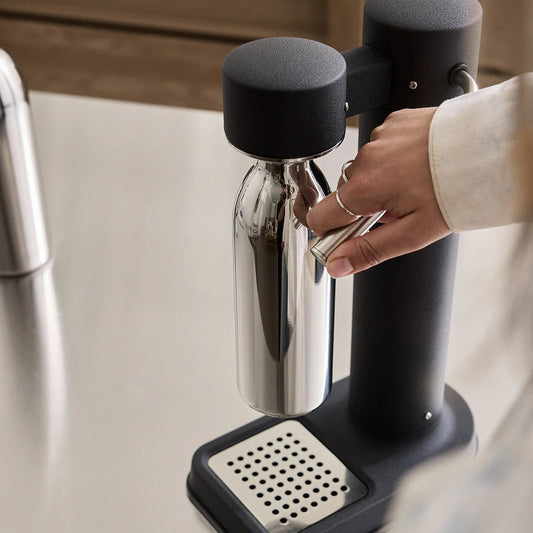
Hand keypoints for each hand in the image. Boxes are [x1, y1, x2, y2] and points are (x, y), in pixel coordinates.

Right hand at [306, 107, 449, 277]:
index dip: (331, 232)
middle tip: (397, 212)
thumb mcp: (412, 233)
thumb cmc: (454, 190)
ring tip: (411, 186)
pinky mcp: (393, 123)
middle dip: (364, 207)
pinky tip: (414, 165)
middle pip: (346, 195)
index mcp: (365, 188)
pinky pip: (380, 148)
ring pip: (364, 172)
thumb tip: (338, 265)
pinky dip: (391, 159)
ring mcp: (379, 138)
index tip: (348, 237)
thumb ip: (369, 250)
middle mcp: (365, 159)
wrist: (487, 148)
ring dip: (379, 183)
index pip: (320, 217)